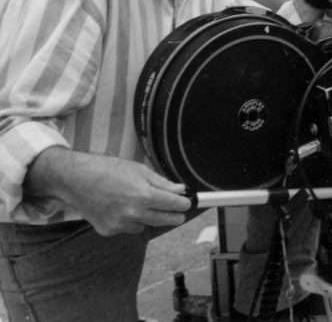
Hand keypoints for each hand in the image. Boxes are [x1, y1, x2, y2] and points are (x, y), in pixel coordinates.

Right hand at [28, 148, 190, 235]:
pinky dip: (130, 221)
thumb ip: (162, 183)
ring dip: (149, 217)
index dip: (184, 204)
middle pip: (165, 220)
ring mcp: (120, 224)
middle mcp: (133, 213)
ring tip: (139, 202)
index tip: (188, 203)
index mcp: (143, 195)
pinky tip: (121, 208)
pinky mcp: (108, 231)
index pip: (174, 205)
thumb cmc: (107, 170)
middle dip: (174, 215)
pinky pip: (129, 228)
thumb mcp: (139, 170)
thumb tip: (180, 190)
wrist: (75, 180)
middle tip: (177, 211)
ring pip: (146, 225)